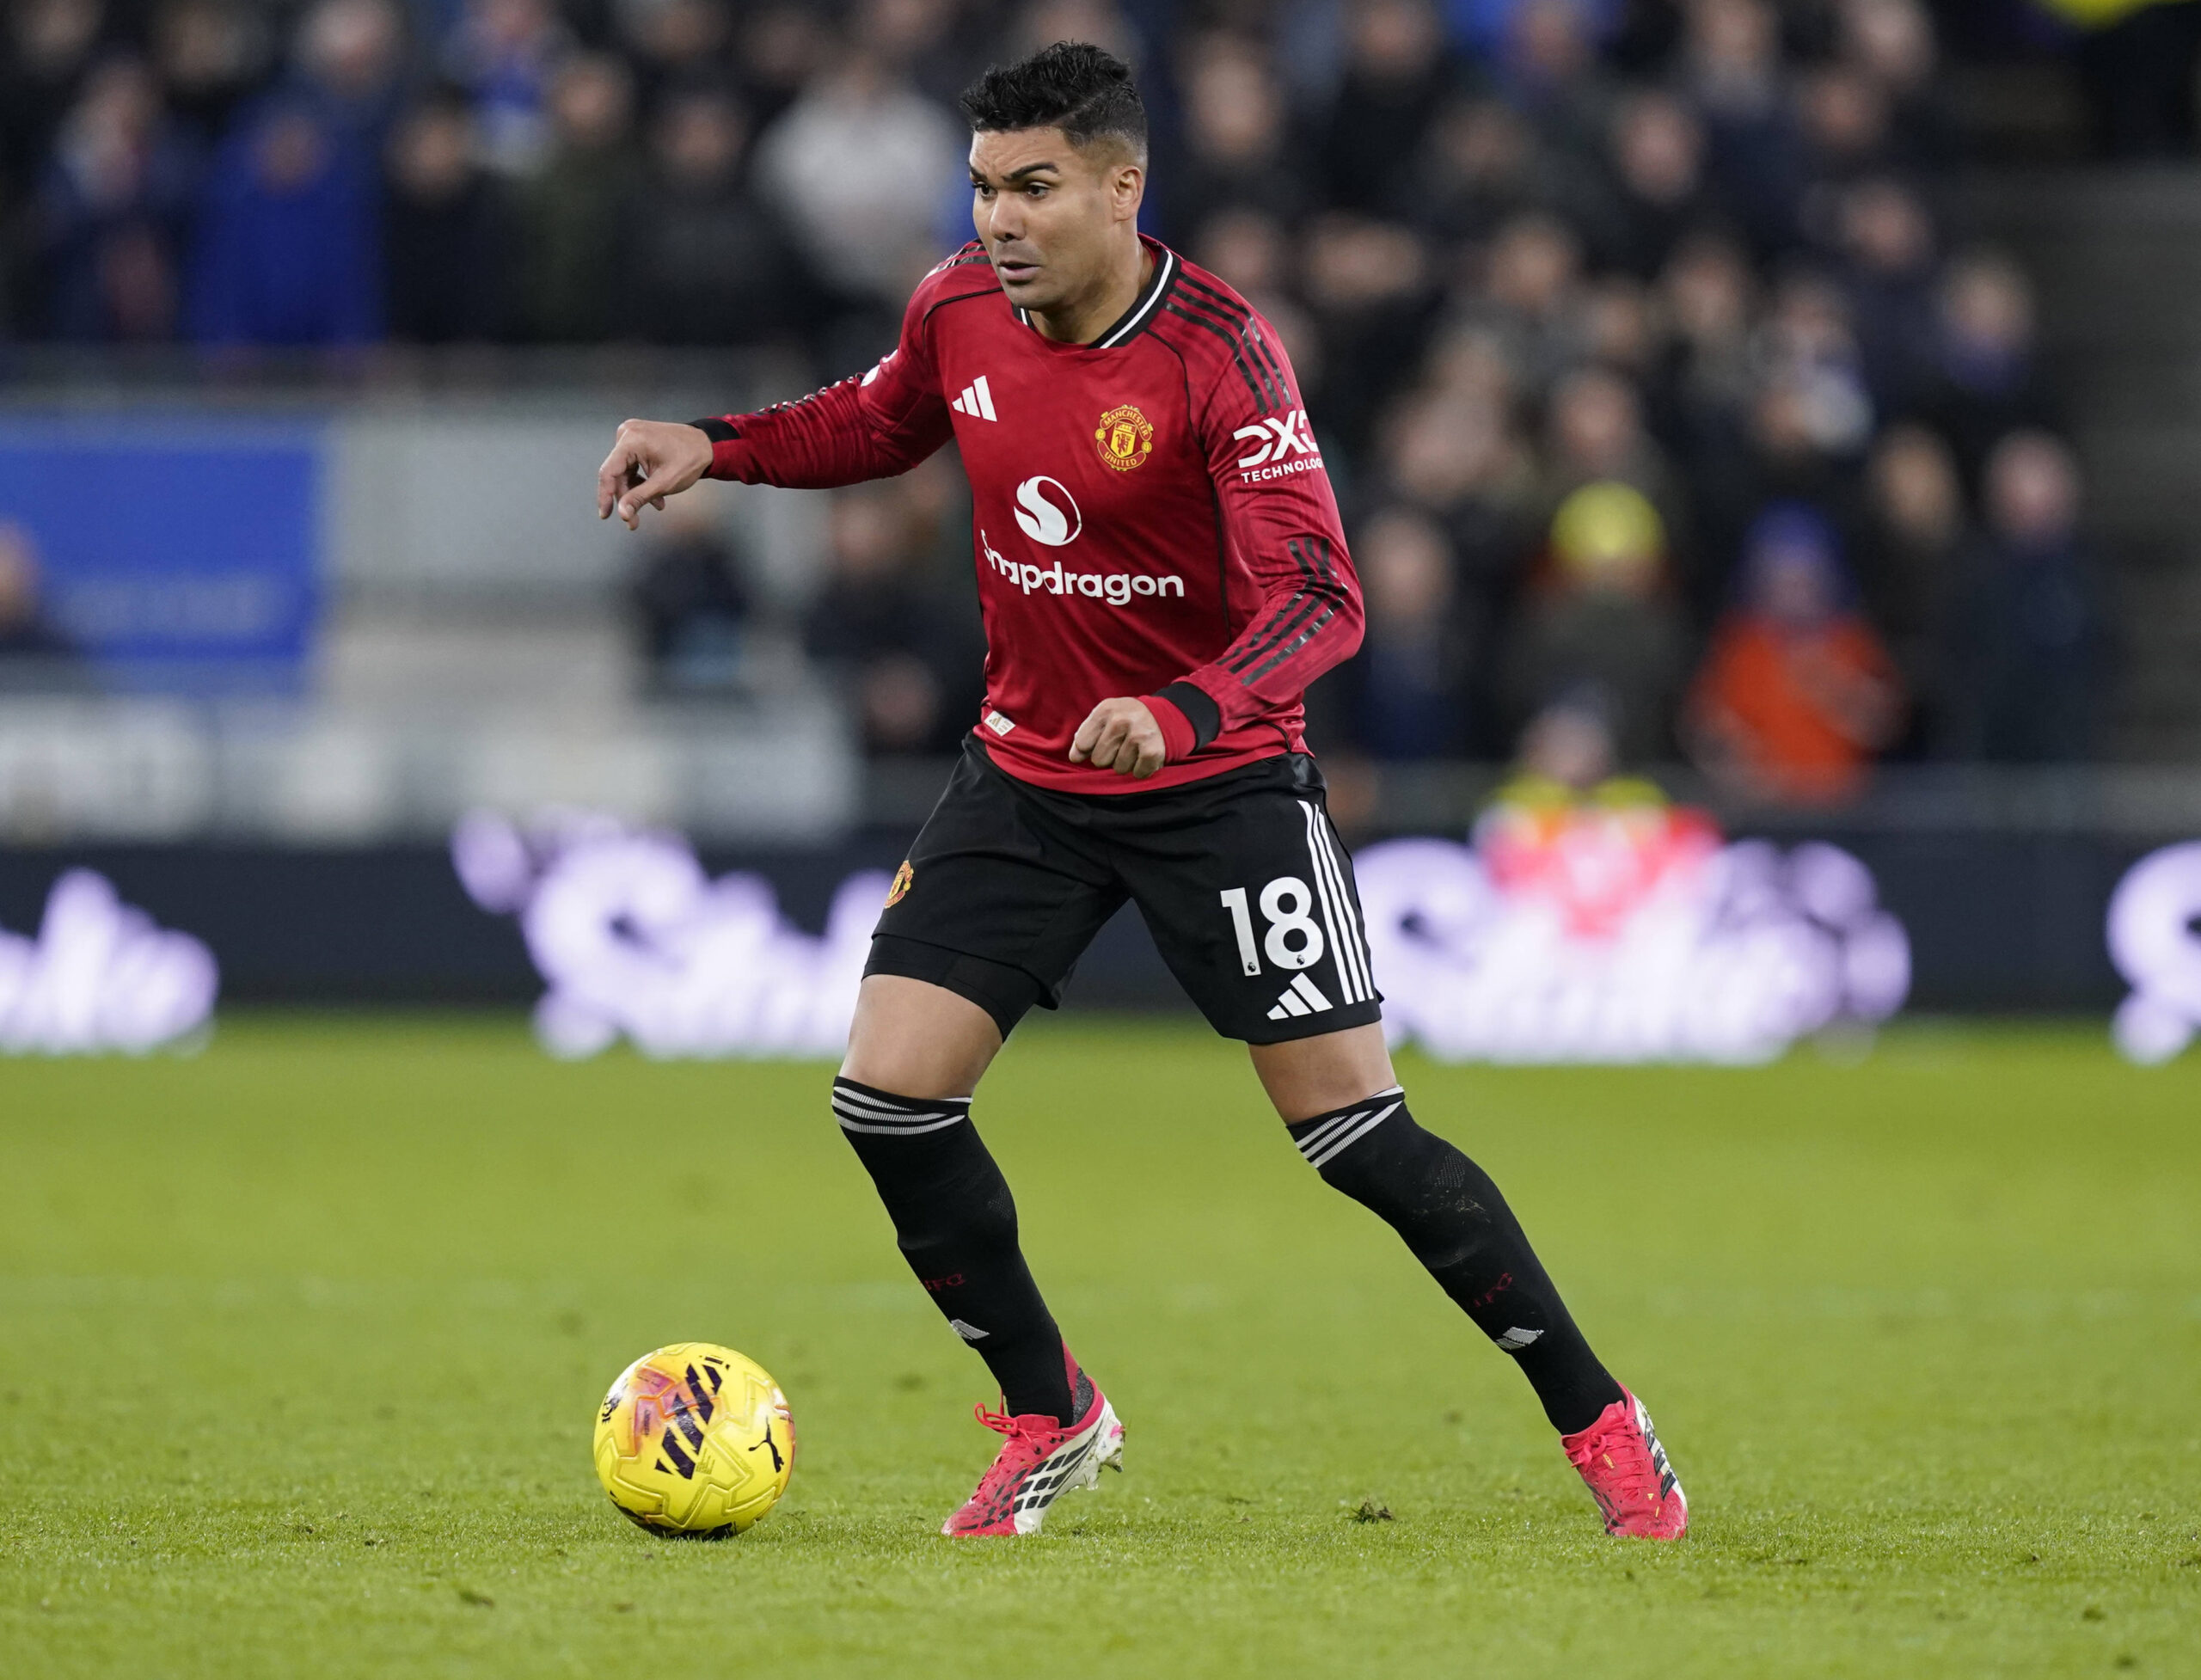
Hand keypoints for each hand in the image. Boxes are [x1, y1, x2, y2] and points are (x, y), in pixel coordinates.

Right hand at [596, 419, 713, 528]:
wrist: (706, 445)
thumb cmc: (690, 460)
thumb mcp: (664, 483)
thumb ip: (639, 498)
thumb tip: (622, 513)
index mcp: (631, 440)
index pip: (609, 472)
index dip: (605, 496)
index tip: (605, 515)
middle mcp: (627, 433)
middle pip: (617, 473)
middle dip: (627, 498)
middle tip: (634, 521)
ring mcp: (631, 435)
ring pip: (624, 471)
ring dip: (637, 491)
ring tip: (657, 504)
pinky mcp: (636, 439)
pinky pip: (631, 464)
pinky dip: (641, 481)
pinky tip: (655, 494)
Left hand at [1069, 697, 1165, 778]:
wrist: (1165, 716)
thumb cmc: (1127, 719)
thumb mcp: (1105, 718)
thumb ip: (1085, 735)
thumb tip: (1074, 758)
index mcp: (1106, 710)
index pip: (1082, 743)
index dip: (1090, 747)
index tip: (1102, 740)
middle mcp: (1121, 721)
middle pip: (1099, 760)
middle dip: (1109, 757)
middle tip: (1122, 744)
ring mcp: (1138, 736)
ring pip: (1119, 769)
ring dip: (1127, 763)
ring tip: (1135, 748)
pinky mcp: (1153, 751)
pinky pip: (1137, 774)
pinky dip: (1141, 769)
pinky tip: (1144, 755)